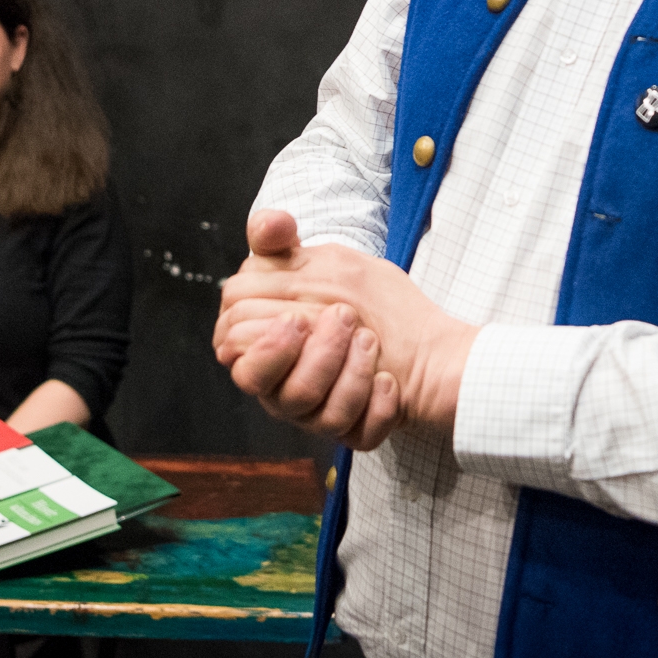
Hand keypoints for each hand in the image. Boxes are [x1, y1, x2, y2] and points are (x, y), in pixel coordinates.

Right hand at [214, 210, 479, 445]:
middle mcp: (282, 386)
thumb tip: (273, 223)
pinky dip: (375, 405)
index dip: (267, 337)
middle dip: (312, 353)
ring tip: (371, 340)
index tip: (299, 314)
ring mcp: (316, 414)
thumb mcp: (324, 261)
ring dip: (347, 372)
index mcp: (262, 347)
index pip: (235, 349)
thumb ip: (282, 241)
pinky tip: (390, 380)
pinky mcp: (354, 432)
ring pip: (313, 413)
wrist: (422, 333)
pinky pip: (357, 434)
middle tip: (346, 318)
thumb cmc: (361, 299)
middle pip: (269, 388)